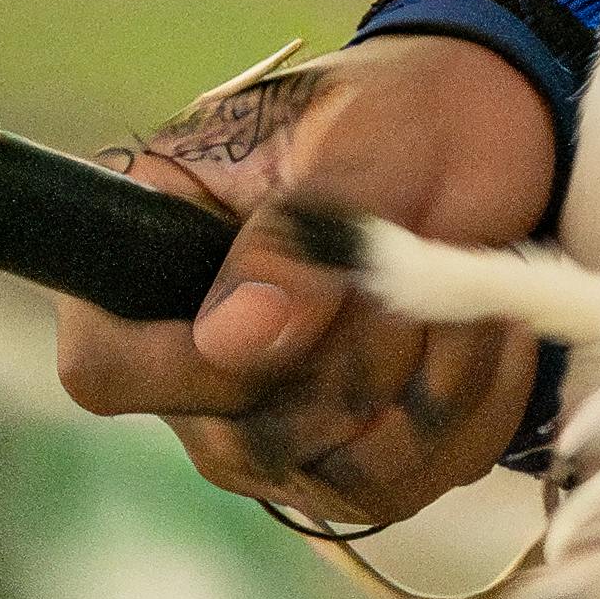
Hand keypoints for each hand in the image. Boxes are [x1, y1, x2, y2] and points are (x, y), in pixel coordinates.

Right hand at [53, 32, 557, 523]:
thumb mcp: (352, 141)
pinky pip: (401, 488)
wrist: (485, 120)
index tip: (293, 316)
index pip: (106, 365)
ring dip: (423, 396)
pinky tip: (493, 337)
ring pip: (327, 481)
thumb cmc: (399, 110)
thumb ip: (295, 238)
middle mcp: (195, 354)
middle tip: (414, 273)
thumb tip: (230, 342)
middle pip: (234, 445)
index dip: (187, 372)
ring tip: (467, 300)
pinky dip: (466, 419)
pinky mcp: (348, 445)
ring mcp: (269, 414)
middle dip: (352, 366)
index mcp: (154, 249)